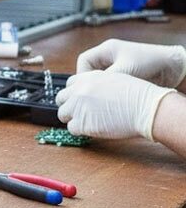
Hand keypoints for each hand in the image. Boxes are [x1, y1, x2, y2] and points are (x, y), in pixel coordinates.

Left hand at [56, 70, 175, 139]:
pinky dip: (80, 130)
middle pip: (61, 98)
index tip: (81, 100)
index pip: (69, 84)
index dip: (75, 93)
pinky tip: (92, 129)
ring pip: (63, 114)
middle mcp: (79, 90)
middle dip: (69, 105)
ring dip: (73, 118)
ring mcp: (78, 106)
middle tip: (81, 113)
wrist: (146, 108)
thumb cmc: (138, 95)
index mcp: (88, 77)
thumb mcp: (116, 78)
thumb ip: (99, 84)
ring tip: (88, 122)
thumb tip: (92, 93)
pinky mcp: (81, 123)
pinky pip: (71, 128)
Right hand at [76, 39, 185, 89]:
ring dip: (101, 87)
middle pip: (90, 70)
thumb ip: (107, 78)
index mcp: (107, 49)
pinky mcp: (125, 74)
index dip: (82, 73)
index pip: (84, 60)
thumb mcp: (126, 69)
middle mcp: (110, 56)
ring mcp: (118, 65)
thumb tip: (91, 87)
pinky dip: (110, 89)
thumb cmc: (152, 61)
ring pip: (99, 78)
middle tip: (94, 92)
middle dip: (90, 82)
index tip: (87, 85)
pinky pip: (110, 83)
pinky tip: (115, 95)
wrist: (175, 66)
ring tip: (106, 94)